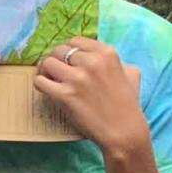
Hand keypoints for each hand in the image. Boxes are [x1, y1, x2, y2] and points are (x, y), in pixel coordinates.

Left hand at [32, 38, 148, 157]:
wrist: (124, 131)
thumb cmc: (128, 106)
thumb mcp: (131, 75)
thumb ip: (118, 62)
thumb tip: (105, 58)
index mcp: (107, 53)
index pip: (76, 41)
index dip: (69, 50)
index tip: (67, 61)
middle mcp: (91, 62)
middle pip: (59, 50)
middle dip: (56, 59)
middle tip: (56, 71)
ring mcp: (77, 78)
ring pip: (47, 62)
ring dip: (45, 71)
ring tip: (49, 80)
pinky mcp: (65, 95)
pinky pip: (40, 81)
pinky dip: (40, 84)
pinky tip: (47, 90)